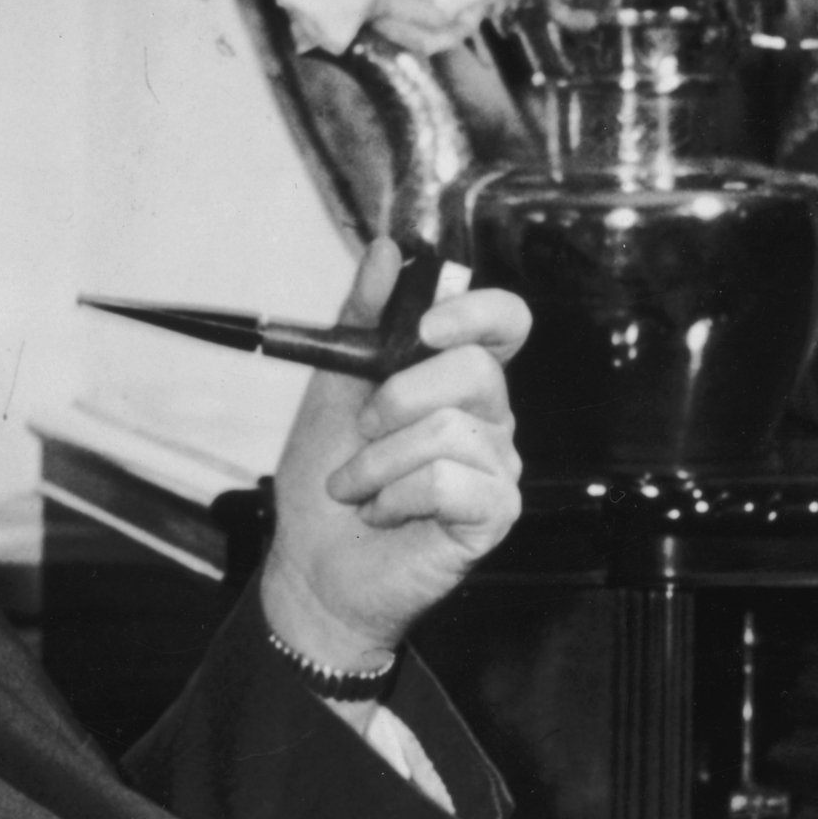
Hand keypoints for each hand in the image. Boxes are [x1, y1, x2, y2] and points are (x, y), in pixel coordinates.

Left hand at [257, 238, 529, 671]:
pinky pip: (451, 483)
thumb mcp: (332, 386)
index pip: (506, 323)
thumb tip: (389, 251)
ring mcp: (498, 470)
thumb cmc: (327, 481)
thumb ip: (361, 319)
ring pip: (451, 431)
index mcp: (458, 381)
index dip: (476, 312)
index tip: (424, 327)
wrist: (312, 567)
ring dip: (379, 460)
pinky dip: (397, 497)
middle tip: (362, 432)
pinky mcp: (493, 517)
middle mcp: (490, 420)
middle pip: (476, 371)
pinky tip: (383, 514)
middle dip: (398, 397)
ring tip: (355, 487)